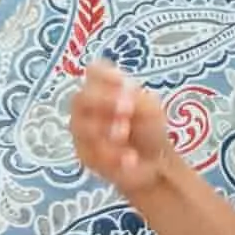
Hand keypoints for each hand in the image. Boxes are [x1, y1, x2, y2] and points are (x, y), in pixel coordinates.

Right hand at [71, 61, 174, 196]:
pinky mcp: (84, 155)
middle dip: (104, 102)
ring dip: (107, 130)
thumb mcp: (150, 110)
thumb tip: (124, 96)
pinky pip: (91, 152)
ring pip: (82, 127)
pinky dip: (113, 155)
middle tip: (127, 110)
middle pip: (81, 98)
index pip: (94, 72)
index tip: (125, 84)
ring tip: (125, 136)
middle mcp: (87, 107)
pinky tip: (130, 158)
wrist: (154, 163)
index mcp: (104, 88)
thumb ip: (136, 100)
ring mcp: (82, 131)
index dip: (106, 75)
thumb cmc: (149, 129)